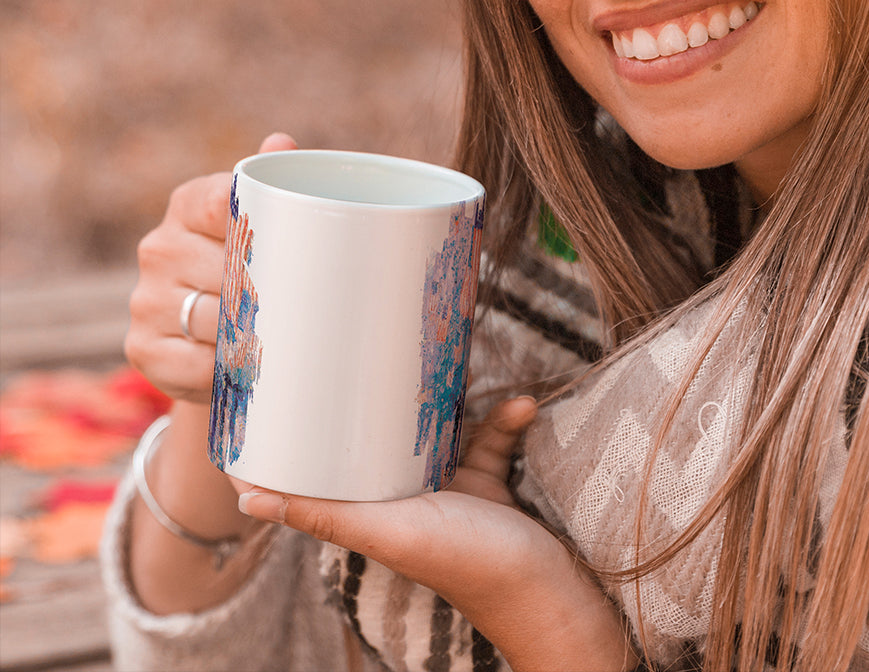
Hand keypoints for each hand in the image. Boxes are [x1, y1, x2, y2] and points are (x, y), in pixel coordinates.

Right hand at [125, 132, 295, 402]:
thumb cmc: (252, 266)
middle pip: (229, 267)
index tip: (292, 245)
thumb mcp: (264, 224)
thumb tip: (281, 141)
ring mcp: (145, 298)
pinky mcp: (141, 348)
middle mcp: (160, 246)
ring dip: (251, 334)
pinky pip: (194, 365)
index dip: (263, 226)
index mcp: (190, 204)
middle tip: (304, 304)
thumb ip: (275, 186)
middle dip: (269, 290)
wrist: (215, 335)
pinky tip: (245, 368)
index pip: (226, 203)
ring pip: (215, 319)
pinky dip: (226, 372)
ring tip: (281, 337)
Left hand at [238, 397, 638, 671]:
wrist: (547, 591)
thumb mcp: (391, 533)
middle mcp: (404, 498)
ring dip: (453, 402)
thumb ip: (327, 514)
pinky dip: (505, 421)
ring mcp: (447, 488)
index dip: (303, 437)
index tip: (286, 390)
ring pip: (439, 430)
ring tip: (456, 363)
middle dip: (382, 401)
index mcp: (374, 511)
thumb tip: (246, 498)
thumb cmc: (465, 563)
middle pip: (380, 441)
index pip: (325, 472)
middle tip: (376, 352)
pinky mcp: (485, 481)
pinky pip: (490, 438)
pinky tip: (522, 405)